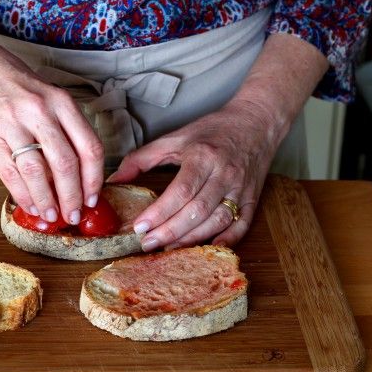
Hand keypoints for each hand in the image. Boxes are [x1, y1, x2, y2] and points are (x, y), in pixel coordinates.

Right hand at [0, 0, 104, 224]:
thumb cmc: (11, 82)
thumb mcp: (47, 95)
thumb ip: (63, 128)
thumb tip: (75, 174)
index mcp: (61, 102)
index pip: (89, 147)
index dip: (94, 179)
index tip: (93, 198)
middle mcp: (40, 111)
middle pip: (66, 164)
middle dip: (72, 197)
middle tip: (74, 216)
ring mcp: (13, 124)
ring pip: (38, 172)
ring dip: (47, 200)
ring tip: (52, 216)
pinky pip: (10, 173)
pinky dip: (23, 194)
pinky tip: (30, 205)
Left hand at [107, 99, 281, 249]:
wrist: (256, 123)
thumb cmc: (212, 131)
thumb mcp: (174, 138)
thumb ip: (142, 158)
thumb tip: (115, 180)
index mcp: (203, 156)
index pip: (180, 190)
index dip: (159, 212)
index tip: (139, 227)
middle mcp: (224, 174)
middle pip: (197, 210)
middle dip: (170, 231)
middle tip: (147, 243)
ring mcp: (241, 189)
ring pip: (217, 221)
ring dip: (191, 238)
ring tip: (168, 247)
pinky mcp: (252, 199)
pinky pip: (241, 224)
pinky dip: (226, 240)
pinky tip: (208, 248)